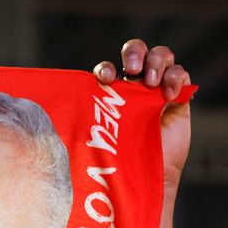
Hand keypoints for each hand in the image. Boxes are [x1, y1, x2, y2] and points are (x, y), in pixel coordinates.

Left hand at [94, 40, 191, 186]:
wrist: (147, 177)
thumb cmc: (120, 161)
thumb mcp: (99, 137)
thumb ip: (87, 122)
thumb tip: (46, 124)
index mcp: (113, 93)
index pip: (109, 69)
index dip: (106, 68)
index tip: (105, 79)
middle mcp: (135, 86)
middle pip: (136, 51)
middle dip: (134, 52)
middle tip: (132, 69)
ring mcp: (157, 90)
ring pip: (161, 56)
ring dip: (156, 61)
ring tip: (152, 82)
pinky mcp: (177, 97)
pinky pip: (180, 73)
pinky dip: (175, 77)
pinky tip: (168, 94)